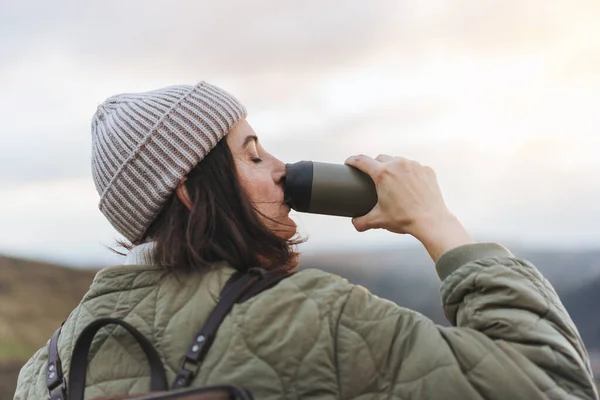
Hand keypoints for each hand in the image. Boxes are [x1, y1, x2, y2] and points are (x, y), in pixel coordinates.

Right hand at [345, 154, 474, 261]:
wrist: (431, 221)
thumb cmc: (404, 220)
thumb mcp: (379, 220)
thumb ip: (362, 222)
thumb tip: (355, 223)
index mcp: (383, 174)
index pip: (362, 161)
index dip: (352, 161)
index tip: (348, 163)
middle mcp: (398, 164)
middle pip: (380, 158)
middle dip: (373, 165)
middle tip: (372, 176)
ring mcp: (414, 165)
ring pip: (398, 161)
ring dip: (392, 167)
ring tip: (392, 180)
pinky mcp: (426, 170)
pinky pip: (413, 167)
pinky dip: (409, 173)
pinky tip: (409, 184)